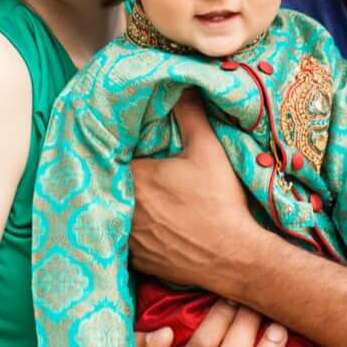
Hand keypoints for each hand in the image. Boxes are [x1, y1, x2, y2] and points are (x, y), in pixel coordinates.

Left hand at [129, 93, 264, 288]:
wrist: (234, 257)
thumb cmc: (220, 202)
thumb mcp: (209, 151)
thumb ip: (191, 115)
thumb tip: (184, 86)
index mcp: (134, 178)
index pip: (113, 157)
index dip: (119, 152)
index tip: (127, 148)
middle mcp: (123, 208)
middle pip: (112, 186)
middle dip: (120, 179)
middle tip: (135, 174)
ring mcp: (128, 239)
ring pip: (116, 215)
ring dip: (124, 207)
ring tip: (141, 201)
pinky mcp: (137, 261)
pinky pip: (125, 243)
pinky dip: (132, 235)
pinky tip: (147, 228)